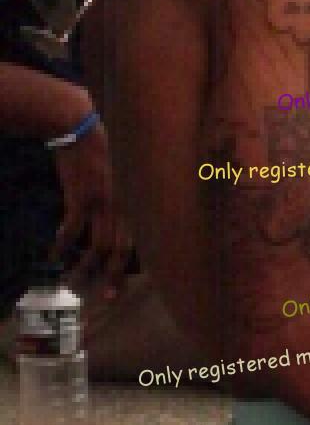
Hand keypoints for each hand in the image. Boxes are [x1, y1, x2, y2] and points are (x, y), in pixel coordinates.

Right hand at [51, 121, 134, 300]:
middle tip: (107, 297)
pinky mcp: (81, 197)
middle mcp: (124, 204)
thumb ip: (123, 198)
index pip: (140, 239)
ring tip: (73, 280)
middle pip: (122, 249)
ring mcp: (103, 202)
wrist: (78, 127)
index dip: (134, 264)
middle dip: (114, 276)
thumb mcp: (122, 173)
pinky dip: (62, 244)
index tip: (130, 281)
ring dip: (84, 266)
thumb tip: (118, 223)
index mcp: (136, 200)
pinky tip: (54, 254)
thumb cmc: (101, 148)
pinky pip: (72, 230)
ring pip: (97, 245)